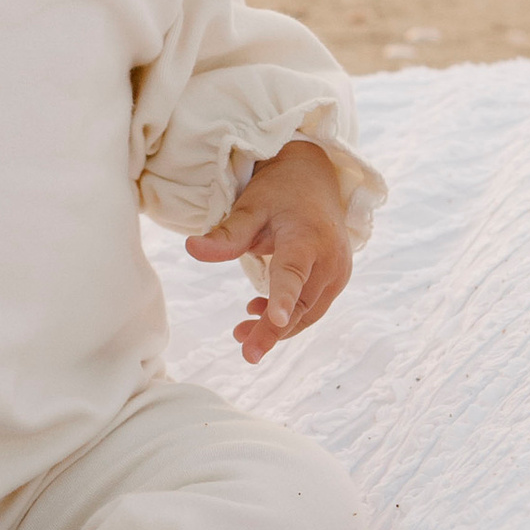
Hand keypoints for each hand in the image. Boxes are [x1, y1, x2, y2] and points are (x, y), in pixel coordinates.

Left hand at [184, 136, 352, 363]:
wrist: (317, 179)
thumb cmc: (280, 192)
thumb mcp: (249, 208)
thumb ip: (226, 235)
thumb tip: (191, 249)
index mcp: (306, 237)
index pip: (293, 273)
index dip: (283, 298)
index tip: (276, 319)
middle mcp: (329, 258)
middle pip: (301, 304)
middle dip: (272, 331)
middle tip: (244, 350)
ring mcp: (338, 271)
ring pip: (308, 312)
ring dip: (278, 329)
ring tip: (241, 333)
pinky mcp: (337, 278)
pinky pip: (313, 306)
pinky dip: (290, 316)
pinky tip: (259, 313)